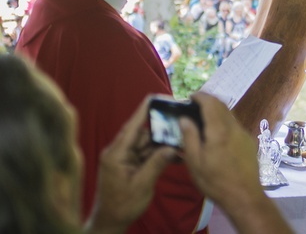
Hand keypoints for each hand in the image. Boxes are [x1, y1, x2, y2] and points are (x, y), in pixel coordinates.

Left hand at [86, 97, 177, 233]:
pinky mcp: (130, 164)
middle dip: (164, 130)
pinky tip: (176, 155)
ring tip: (183, 144)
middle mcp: (119, 150)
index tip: (162, 97)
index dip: (148, 108)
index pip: (134, 124)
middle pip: (144, 132)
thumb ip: (157, 164)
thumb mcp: (142, 185)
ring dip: (164, 144)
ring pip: (148, 143)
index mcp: (117, 153)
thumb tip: (173, 147)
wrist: (109, 222)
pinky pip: (147, 153)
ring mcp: (125, 157)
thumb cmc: (122, 205)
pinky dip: (160, 154)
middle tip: (183, 126)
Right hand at [179, 92, 265, 211]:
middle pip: (222, 105)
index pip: (211, 103)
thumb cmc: (215, 181)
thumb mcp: (195, 162)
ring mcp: (244, 134)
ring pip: (230, 114)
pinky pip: (235, 125)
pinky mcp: (249, 142)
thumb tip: (184, 118)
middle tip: (195, 106)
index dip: (200, 96)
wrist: (244, 196)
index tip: (190, 97)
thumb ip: (189, 137)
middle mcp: (233, 127)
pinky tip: (217, 134)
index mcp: (219, 130)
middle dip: (208, 101)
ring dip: (217, 111)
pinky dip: (224, 121)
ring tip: (204, 119)